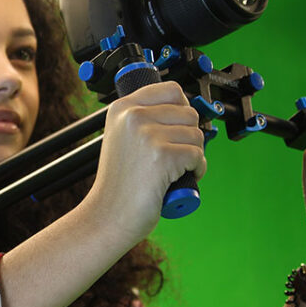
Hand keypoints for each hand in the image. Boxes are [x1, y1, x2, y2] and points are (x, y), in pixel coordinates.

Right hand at [84, 82, 206, 242]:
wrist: (107, 215)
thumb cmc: (118, 184)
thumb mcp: (122, 138)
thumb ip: (145, 120)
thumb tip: (185, 109)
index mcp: (122, 108)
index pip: (171, 90)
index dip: (181, 110)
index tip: (176, 128)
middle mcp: (133, 116)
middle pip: (188, 113)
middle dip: (189, 136)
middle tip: (174, 156)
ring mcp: (147, 135)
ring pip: (197, 134)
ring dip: (194, 155)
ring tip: (174, 170)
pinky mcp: (163, 156)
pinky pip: (198, 156)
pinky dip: (196, 170)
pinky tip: (179, 179)